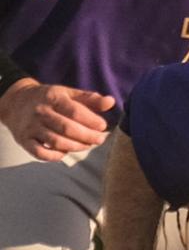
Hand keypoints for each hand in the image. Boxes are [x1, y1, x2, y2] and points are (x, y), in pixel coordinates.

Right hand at [0, 79, 114, 160]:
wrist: (15, 101)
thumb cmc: (49, 99)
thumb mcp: (67, 93)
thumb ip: (90, 99)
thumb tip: (111, 102)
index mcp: (52, 97)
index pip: (74, 111)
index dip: (92, 121)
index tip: (103, 126)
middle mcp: (40, 112)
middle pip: (67, 128)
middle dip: (88, 137)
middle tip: (100, 139)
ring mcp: (31, 127)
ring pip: (56, 141)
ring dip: (76, 147)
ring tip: (87, 145)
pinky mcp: (25, 140)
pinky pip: (40, 153)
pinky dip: (55, 156)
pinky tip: (65, 152)